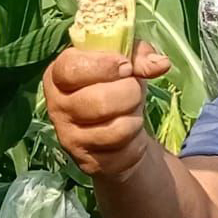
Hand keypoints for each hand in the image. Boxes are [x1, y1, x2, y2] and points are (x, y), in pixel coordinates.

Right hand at [43, 40, 171, 178]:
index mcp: (58, 75)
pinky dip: (135, 138)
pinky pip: (122, 148)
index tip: (126, 67)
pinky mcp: (86, 161)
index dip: (105, 66)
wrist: (119, 133)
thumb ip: (139, 56)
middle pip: (100, 100)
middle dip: (130, 92)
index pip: (72, 69)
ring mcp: (68, 137)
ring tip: (131, 111)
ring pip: (115, 128)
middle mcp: (56, 106)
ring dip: (134, 116)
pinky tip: (129, 132)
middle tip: (132, 91)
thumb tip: (160, 64)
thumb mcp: (127, 62)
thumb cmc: (116, 87)